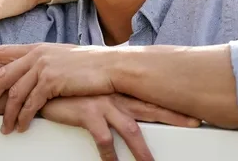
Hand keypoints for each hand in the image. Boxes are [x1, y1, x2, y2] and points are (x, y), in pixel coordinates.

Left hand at [0, 43, 115, 131]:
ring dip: (6, 113)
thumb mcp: (61, 57)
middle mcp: (36, 54)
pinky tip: (20, 127)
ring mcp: (43, 67)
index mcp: (36, 47)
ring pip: (14, 93)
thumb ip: (43, 62)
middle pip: (1, 75)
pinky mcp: (52, 81)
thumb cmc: (90, 65)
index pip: (3, 51)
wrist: (111, 66)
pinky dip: (23, 117)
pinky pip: (31, 103)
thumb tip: (31, 72)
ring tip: (2, 128)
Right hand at [40, 94, 200, 160]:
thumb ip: (111, 93)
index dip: (172, 103)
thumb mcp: (94, 90)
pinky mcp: (88, 112)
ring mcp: (103, 103)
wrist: (44, 83)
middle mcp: (116, 94)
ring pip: (131, 129)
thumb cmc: (70, 91)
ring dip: (142, 150)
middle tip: (193, 123)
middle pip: (151, 107)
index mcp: (120, 90)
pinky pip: (104, 139)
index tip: (192, 108)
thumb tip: (126, 102)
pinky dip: (110, 155)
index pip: (152, 96)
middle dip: (173, 117)